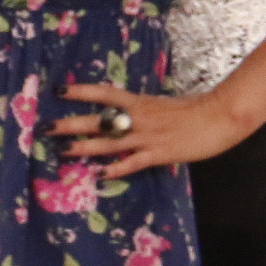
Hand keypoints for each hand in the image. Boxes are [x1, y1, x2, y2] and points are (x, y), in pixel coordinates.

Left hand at [55, 81, 250, 179]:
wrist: (221, 116)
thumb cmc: (194, 110)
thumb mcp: (161, 106)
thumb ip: (141, 112)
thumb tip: (122, 116)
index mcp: (140, 102)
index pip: (104, 94)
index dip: (81, 91)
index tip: (58, 90)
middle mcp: (138, 117)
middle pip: (98, 120)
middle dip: (70, 124)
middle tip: (45, 127)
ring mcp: (148, 136)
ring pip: (109, 142)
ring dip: (84, 146)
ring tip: (62, 150)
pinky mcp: (160, 152)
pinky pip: (133, 162)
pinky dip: (117, 169)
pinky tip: (100, 175)